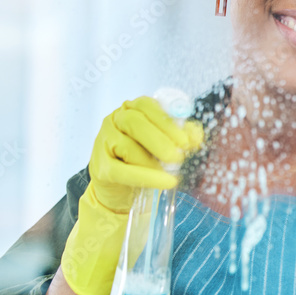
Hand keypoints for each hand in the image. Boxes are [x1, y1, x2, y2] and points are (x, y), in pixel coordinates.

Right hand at [86, 96, 203, 212]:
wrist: (120, 188)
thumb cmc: (144, 159)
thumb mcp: (163, 144)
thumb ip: (180, 136)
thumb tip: (195, 135)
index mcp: (132, 109)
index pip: (147, 106)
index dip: (167, 122)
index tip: (186, 140)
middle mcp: (114, 120)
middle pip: (134, 122)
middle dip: (160, 140)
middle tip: (178, 157)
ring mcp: (103, 142)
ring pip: (127, 147)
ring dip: (153, 162)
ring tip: (171, 173)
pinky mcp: (100, 166)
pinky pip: (122, 171)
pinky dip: (146, 177)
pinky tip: (165, 182)